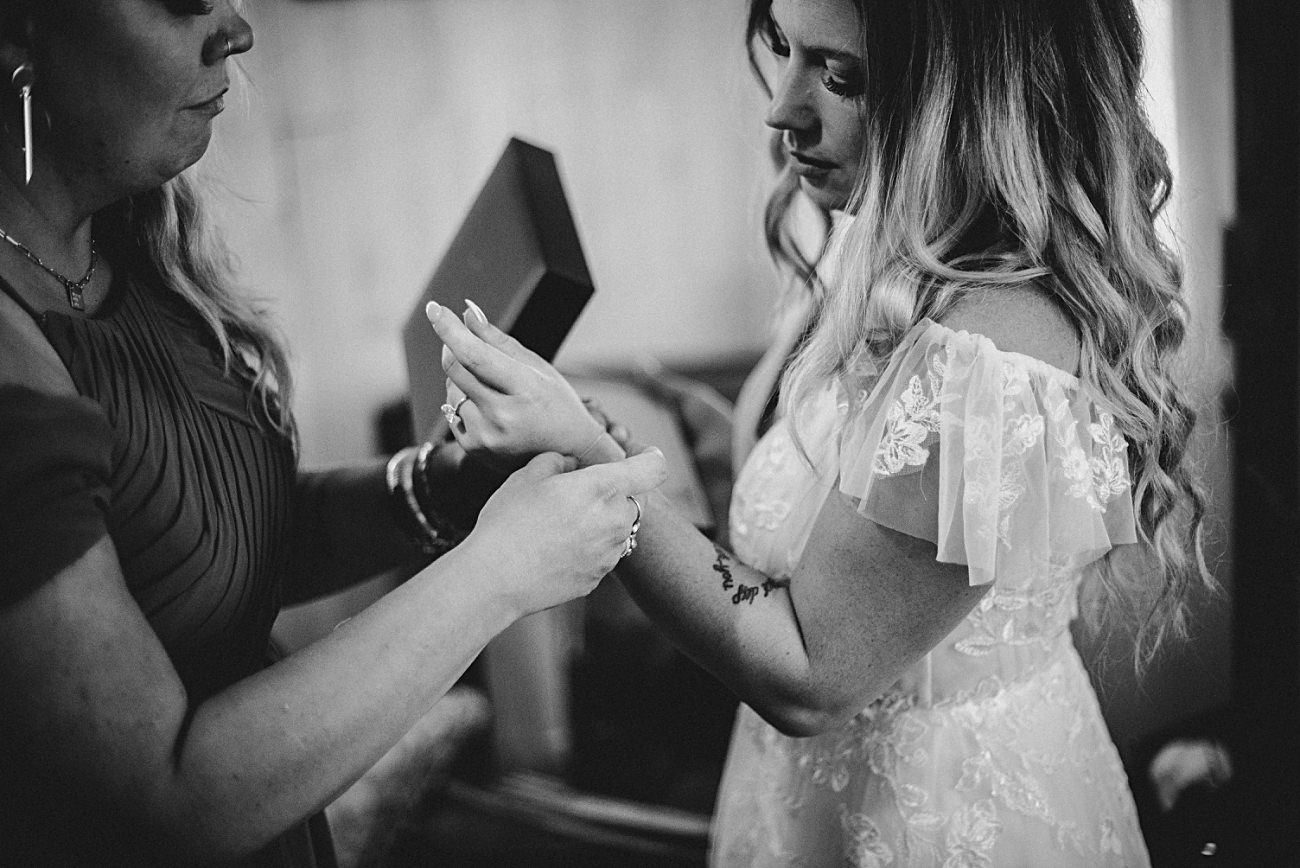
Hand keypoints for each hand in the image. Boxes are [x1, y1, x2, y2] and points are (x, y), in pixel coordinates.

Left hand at [427, 300, 622, 471]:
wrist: (571, 454)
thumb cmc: (558, 405)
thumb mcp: (538, 368)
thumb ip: (499, 341)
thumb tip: (468, 313)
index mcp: (526, 390)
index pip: (476, 356)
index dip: (451, 330)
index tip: (434, 309)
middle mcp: (503, 416)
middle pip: (456, 369)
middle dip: (452, 346)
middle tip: (461, 337)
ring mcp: (487, 436)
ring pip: (451, 389)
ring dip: (460, 375)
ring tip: (490, 383)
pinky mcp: (474, 448)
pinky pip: (452, 411)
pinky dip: (463, 400)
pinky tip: (488, 406)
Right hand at [459, 447, 666, 616]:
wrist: (495, 579)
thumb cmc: (509, 522)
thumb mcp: (529, 475)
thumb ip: (560, 460)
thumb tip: (572, 464)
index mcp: (603, 488)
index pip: (654, 467)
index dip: (649, 456)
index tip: (636, 454)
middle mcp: (616, 521)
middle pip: (633, 499)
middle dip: (613, 492)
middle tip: (577, 492)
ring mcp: (610, 553)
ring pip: (619, 528)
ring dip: (601, 520)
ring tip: (561, 522)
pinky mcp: (598, 577)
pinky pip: (603, 553)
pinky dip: (589, 546)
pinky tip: (556, 547)